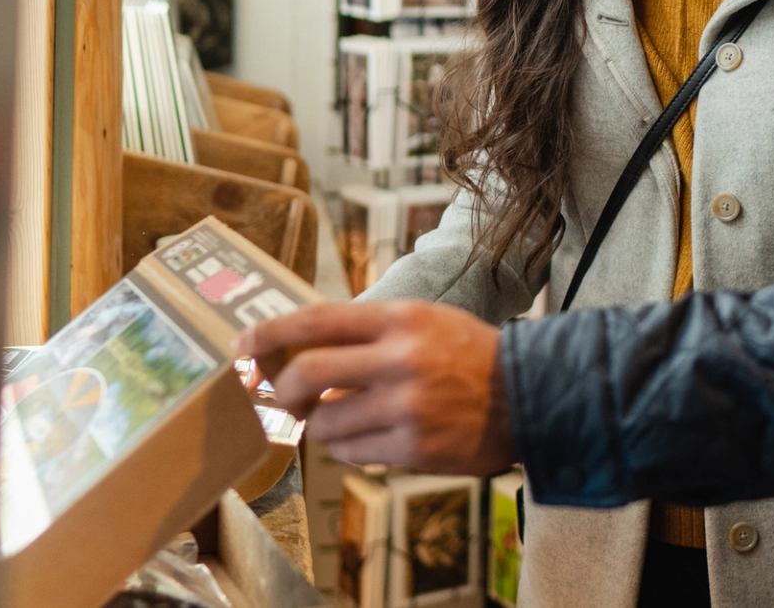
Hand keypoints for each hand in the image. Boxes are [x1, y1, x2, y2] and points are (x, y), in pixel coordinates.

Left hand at [236, 300, 515, 474]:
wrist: (529, 395)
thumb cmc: (469, 355)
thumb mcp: (425, 321)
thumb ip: (369, 331)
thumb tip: (301, 349)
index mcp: (402, 319)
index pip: (318, 320)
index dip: (272, 332)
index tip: (244, 346)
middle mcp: (401, 359)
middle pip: (307, 374)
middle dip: (282, 390)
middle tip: (282, 398)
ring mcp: (406, 407)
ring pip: (324, 423)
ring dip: (319, 425)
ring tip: (341, 419)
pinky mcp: (412, 448)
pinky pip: (351, 454)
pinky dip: (347, 448)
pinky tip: (368, 438)